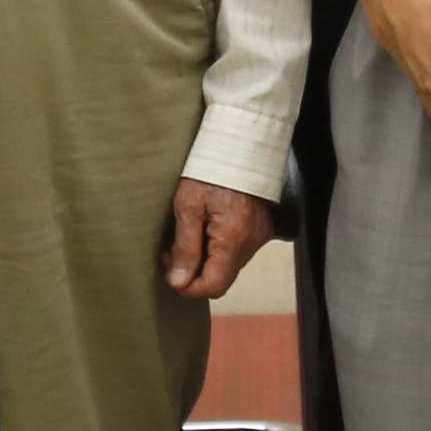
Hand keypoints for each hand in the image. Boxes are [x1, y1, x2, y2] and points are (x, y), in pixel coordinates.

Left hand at [164, 176, 275, 300]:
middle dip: (193, 273)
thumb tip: (179, 281)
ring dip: (204, 260)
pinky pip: (236, 251)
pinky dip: (217, 248)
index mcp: (234, 238)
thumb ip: (184, 247)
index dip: (189, 287)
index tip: (170, 272)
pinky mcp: (259, 229)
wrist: (240, 144)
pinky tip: (203, 229)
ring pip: (227, 266)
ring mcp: (258, 236)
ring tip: (185, 237)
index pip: (213, 286)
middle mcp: (251, 242)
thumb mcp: (187, 205)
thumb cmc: (211, 169)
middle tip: (171, 252)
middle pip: (221, 278)